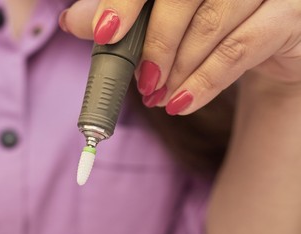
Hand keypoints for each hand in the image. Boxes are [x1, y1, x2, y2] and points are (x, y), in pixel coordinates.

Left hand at [60, 0, 300, 114]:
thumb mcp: (164, 22)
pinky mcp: (287, 16)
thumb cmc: (211, 28)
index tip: (106, 33)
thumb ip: (122, 18)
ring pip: (209, 26)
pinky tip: (182, 103)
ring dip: (178, 70)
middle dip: (155, 44)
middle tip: (141, 82)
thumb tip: (74, 20)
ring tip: (159, 98)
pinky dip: (205, 82)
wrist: (269, 46)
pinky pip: (238, 50)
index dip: (126, 1)